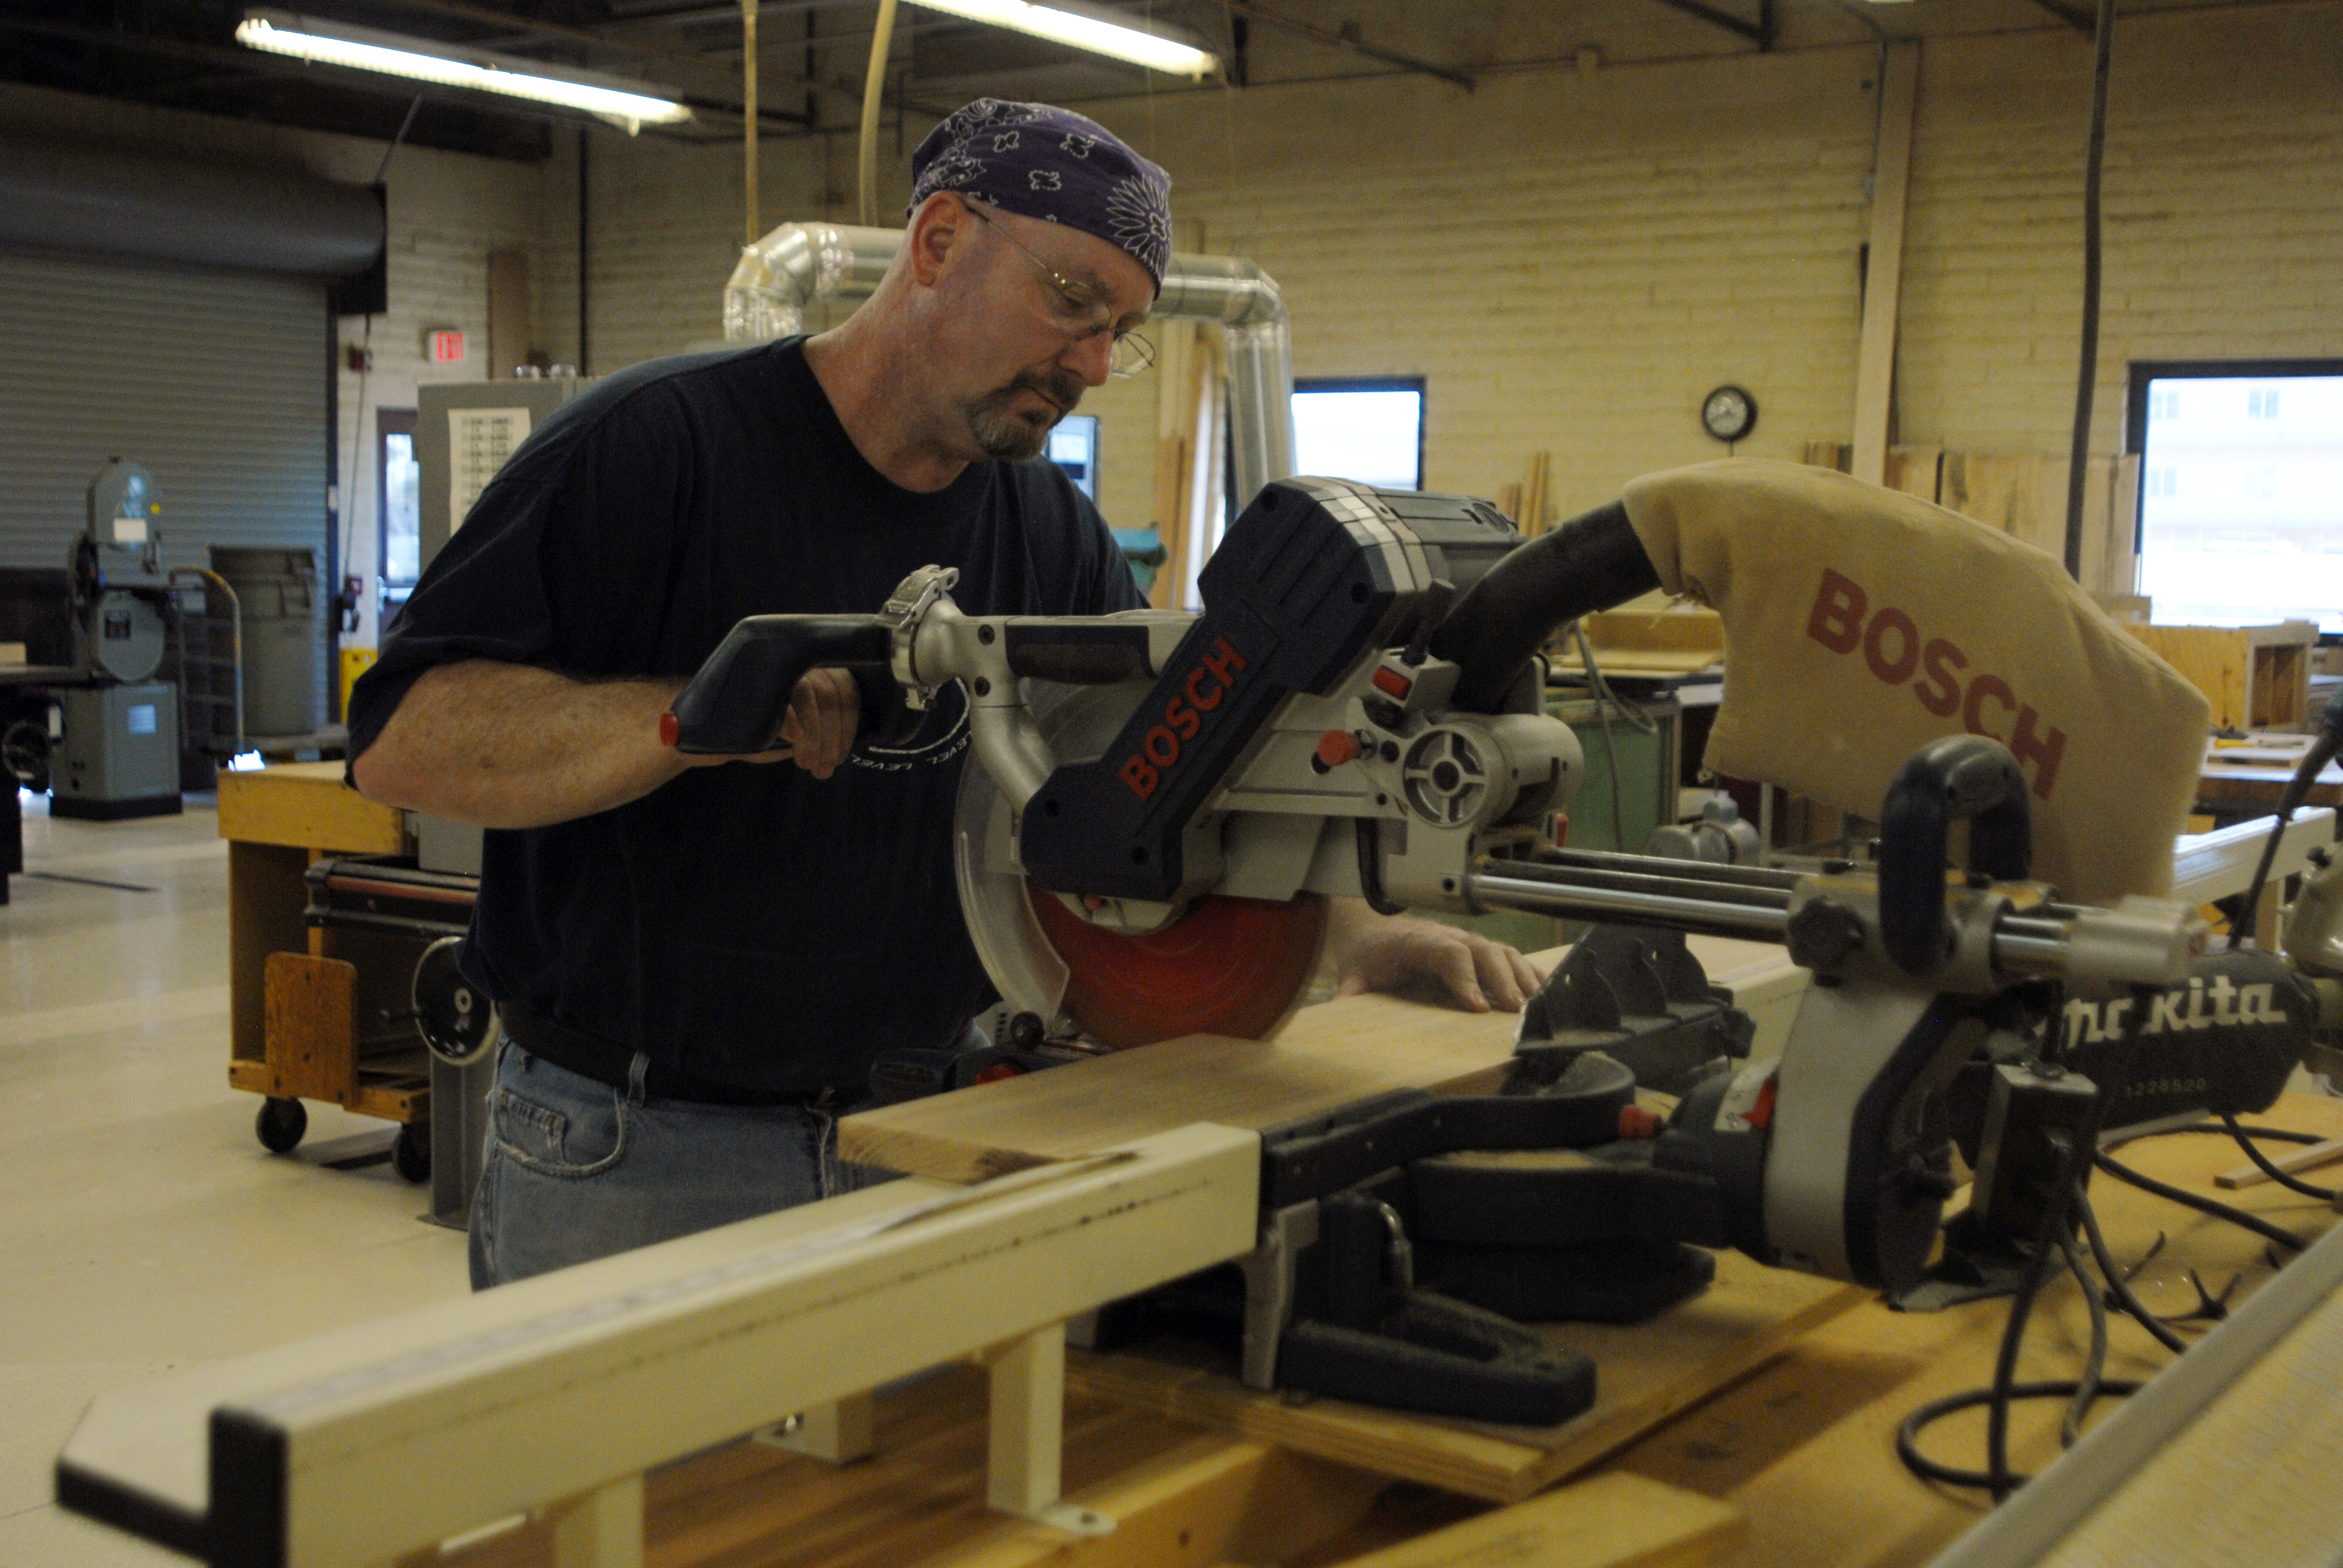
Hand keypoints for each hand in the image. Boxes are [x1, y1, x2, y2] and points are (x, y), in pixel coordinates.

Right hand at [677, 666, 860, 778]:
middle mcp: (796, 664)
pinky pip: (782, 695)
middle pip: (832, 693)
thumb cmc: (756, 730)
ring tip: (808, 763)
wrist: (705, 729)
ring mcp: (774, 668)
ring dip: (814, 735)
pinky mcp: (753, 680)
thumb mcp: (794, 734)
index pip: (846, 690)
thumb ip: (820, 733)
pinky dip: (792, 719)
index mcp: (812, 673)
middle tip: (823, 767)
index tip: (839, 757)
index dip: (847, 726)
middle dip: (832, 736)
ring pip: (811, 692)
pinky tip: (794, 739)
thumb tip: (844, 746)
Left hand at [1328, 906, 1543, 1012]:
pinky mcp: (1479, 949)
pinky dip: (1530, 972)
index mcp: (1416, 942)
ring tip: (1537, 1005)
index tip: (1478, 1007)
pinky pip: (1510, 956)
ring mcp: (1467, 941)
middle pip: (1482, 951)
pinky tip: (1547, 992)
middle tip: (1516, 1010)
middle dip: (1501, 980)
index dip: (1465, 978)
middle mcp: (1447, 937)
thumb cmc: (1368, 956)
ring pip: (1501, 951)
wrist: (1374, 930)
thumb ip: (1348, 996)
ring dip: (1521, 977)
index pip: (1446, 954)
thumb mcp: (1352, 976)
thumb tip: (1338, 1018)